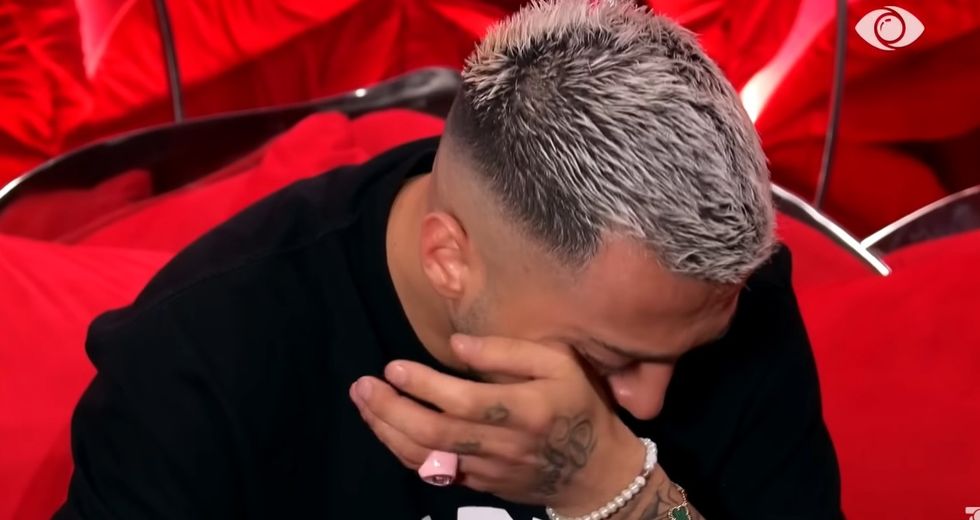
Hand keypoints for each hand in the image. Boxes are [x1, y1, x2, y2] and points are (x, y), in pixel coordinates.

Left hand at [349, 334, 645, 513]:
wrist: (595, 472)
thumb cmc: (578, 405)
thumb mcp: (560, 363)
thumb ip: (509, 352)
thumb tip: (457, 345)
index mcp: (525, 409)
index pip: (464, 402)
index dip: (424, 386)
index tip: (393, 367)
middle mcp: (502, 444)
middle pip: (434, 433)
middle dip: (391, 410)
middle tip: (362, 385)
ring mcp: (487, 470)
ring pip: (427, 457)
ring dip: (388, 431)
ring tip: (364, 403)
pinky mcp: (479, 484)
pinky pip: (432, 472)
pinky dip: (402, 452)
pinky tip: (385, 428)